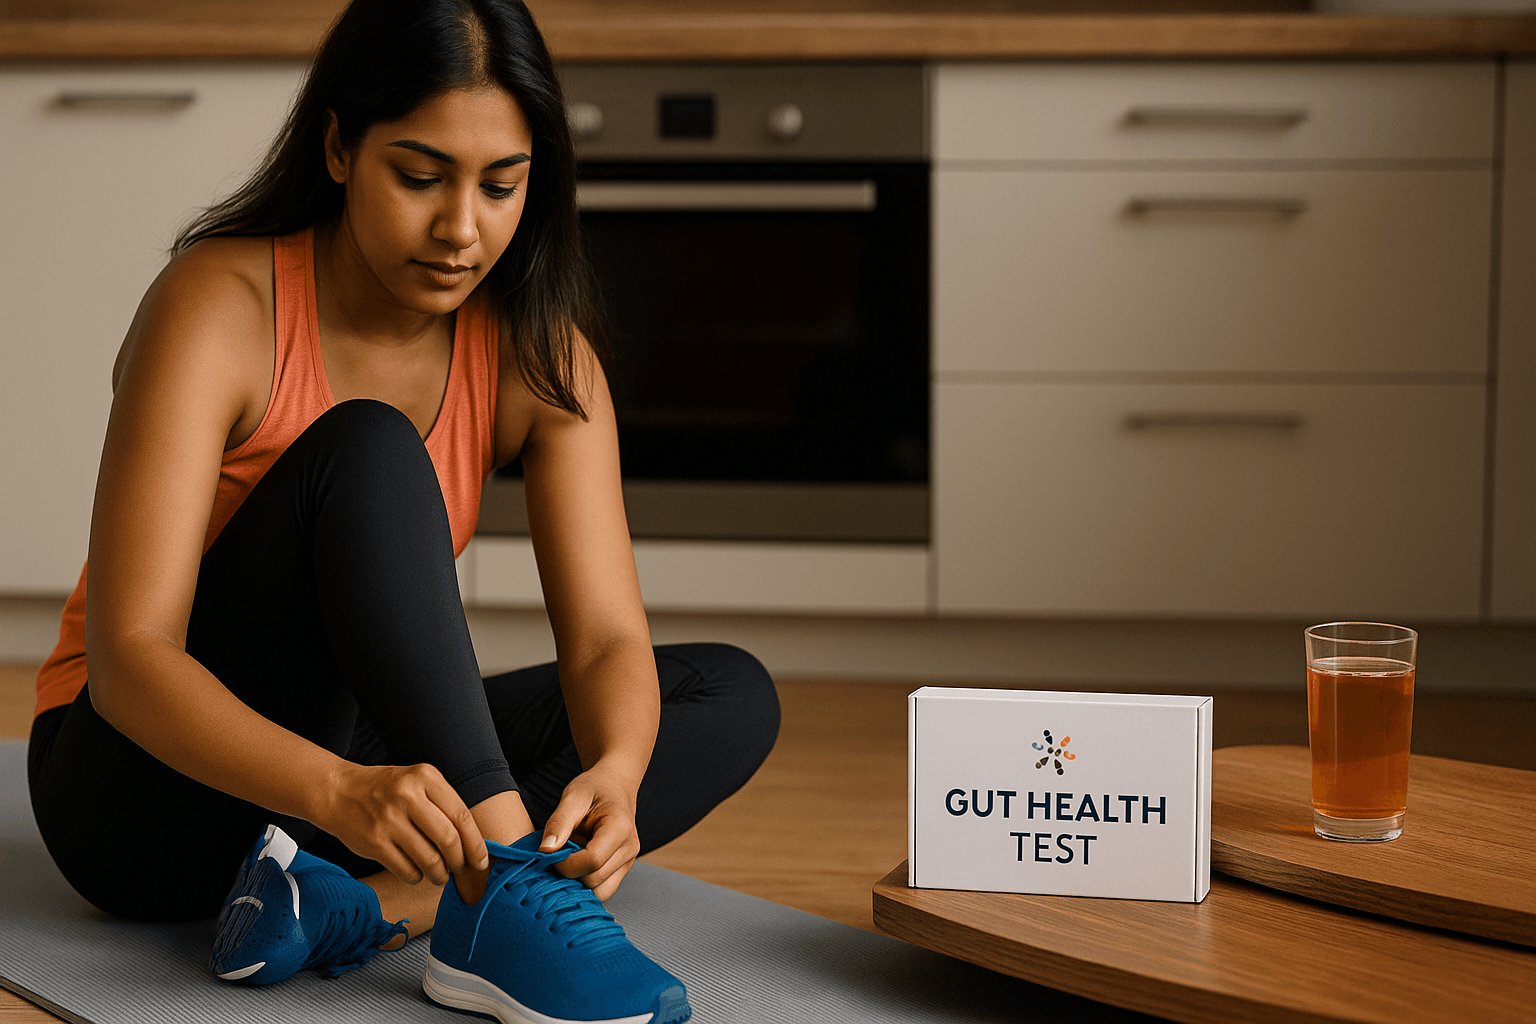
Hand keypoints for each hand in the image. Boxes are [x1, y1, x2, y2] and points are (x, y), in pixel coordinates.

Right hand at [320, 762, 490, 885]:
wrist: (338, 791)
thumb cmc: (387, 790)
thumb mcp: (417, 782)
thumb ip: (443, 804)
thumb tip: (474, 843)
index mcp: (425, 777)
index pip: (461, 816)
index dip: (476, 843)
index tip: (481, 860)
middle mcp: (407, 796)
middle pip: (449, 840)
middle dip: (460, 861)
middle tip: (459, 867)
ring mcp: (389, 820)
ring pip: (429, 860)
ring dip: (440, 874)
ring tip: (440, 875)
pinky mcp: (374, 843)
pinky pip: (407, 871)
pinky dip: (417, 877)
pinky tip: (417, 872)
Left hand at [539, 763, 640, 900]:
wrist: (615, 785)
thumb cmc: (594, 788)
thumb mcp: (573, 797)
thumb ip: (558, 823)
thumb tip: (544, 851)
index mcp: (620, 827)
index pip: (592, 860)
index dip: (565, 863)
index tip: (549, 853)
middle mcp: (629, 849)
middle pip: (594, 880)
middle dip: (569, 874)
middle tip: (555, 856)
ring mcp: (628, 862)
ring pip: (600, 892)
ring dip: (577, 883)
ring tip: (567, 861)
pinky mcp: (622, 870)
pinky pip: (603, 890)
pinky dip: (585, 884)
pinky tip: (575, 866)